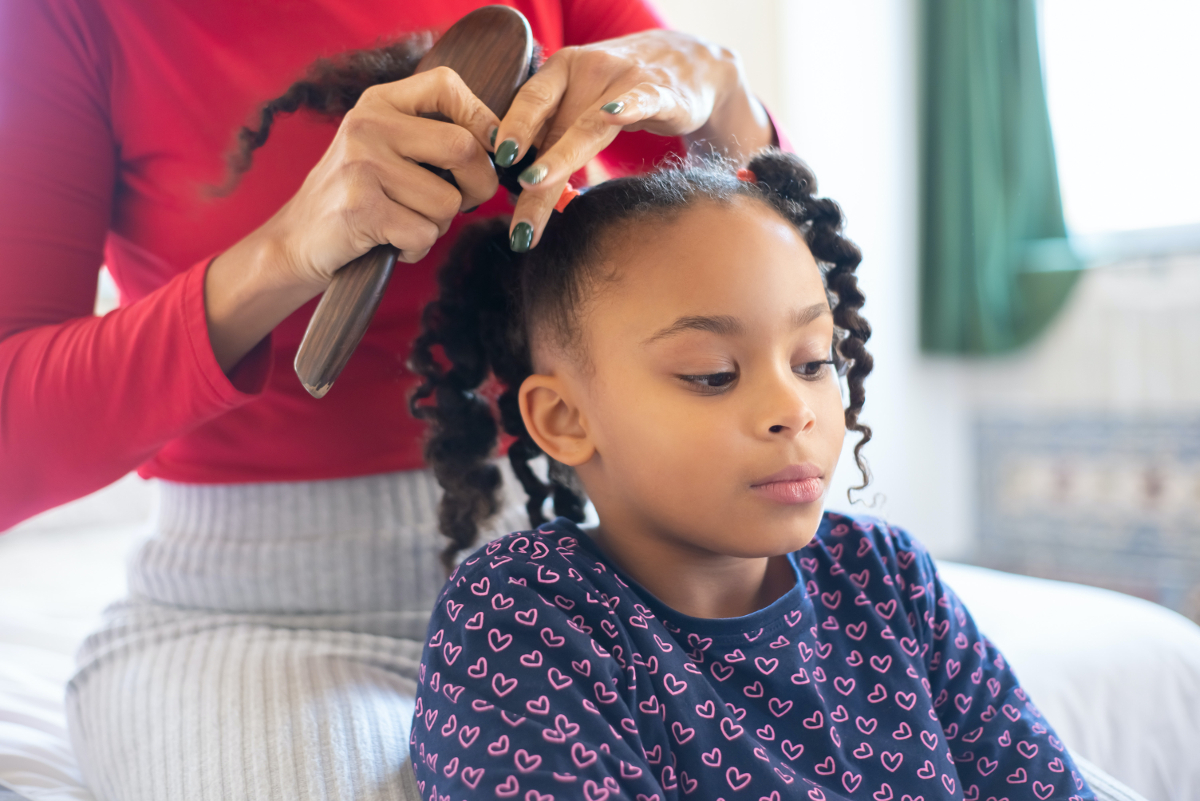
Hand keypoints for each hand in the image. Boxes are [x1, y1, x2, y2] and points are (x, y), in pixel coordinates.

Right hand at [205, 67, 500, 370]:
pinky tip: (391, 243)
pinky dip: (416, 249)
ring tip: (405, 223)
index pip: (447, 85)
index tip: (494, 150)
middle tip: (462, 203)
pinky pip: (424, 234)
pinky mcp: (360, 209)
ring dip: (438, 225)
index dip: (484, 117)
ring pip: (447, 202)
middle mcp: (368, 125)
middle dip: (478, 186)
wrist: (296, 241)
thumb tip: (502, 145)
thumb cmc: (358, 197)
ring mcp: (361, 166)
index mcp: (379, 102)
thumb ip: (431, 136)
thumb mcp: (385, 148)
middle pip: (463, 148)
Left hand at [491, 30, 772, 250]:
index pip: (528, 103)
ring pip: (589, 124)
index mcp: (561, 72)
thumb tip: (518, 187)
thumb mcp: (583, 107)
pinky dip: (628, 107)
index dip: (510, 130)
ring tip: (533, 184)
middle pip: (554, 125)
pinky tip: (615, 115)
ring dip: (560, 157)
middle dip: (531, 171)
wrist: (691, 64)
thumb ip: (554, 137)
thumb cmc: (624, 93)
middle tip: (512, 212)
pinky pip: (642, 100)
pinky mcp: (661, 91)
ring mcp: (624, 79)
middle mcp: (588, 70)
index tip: (490, 163)